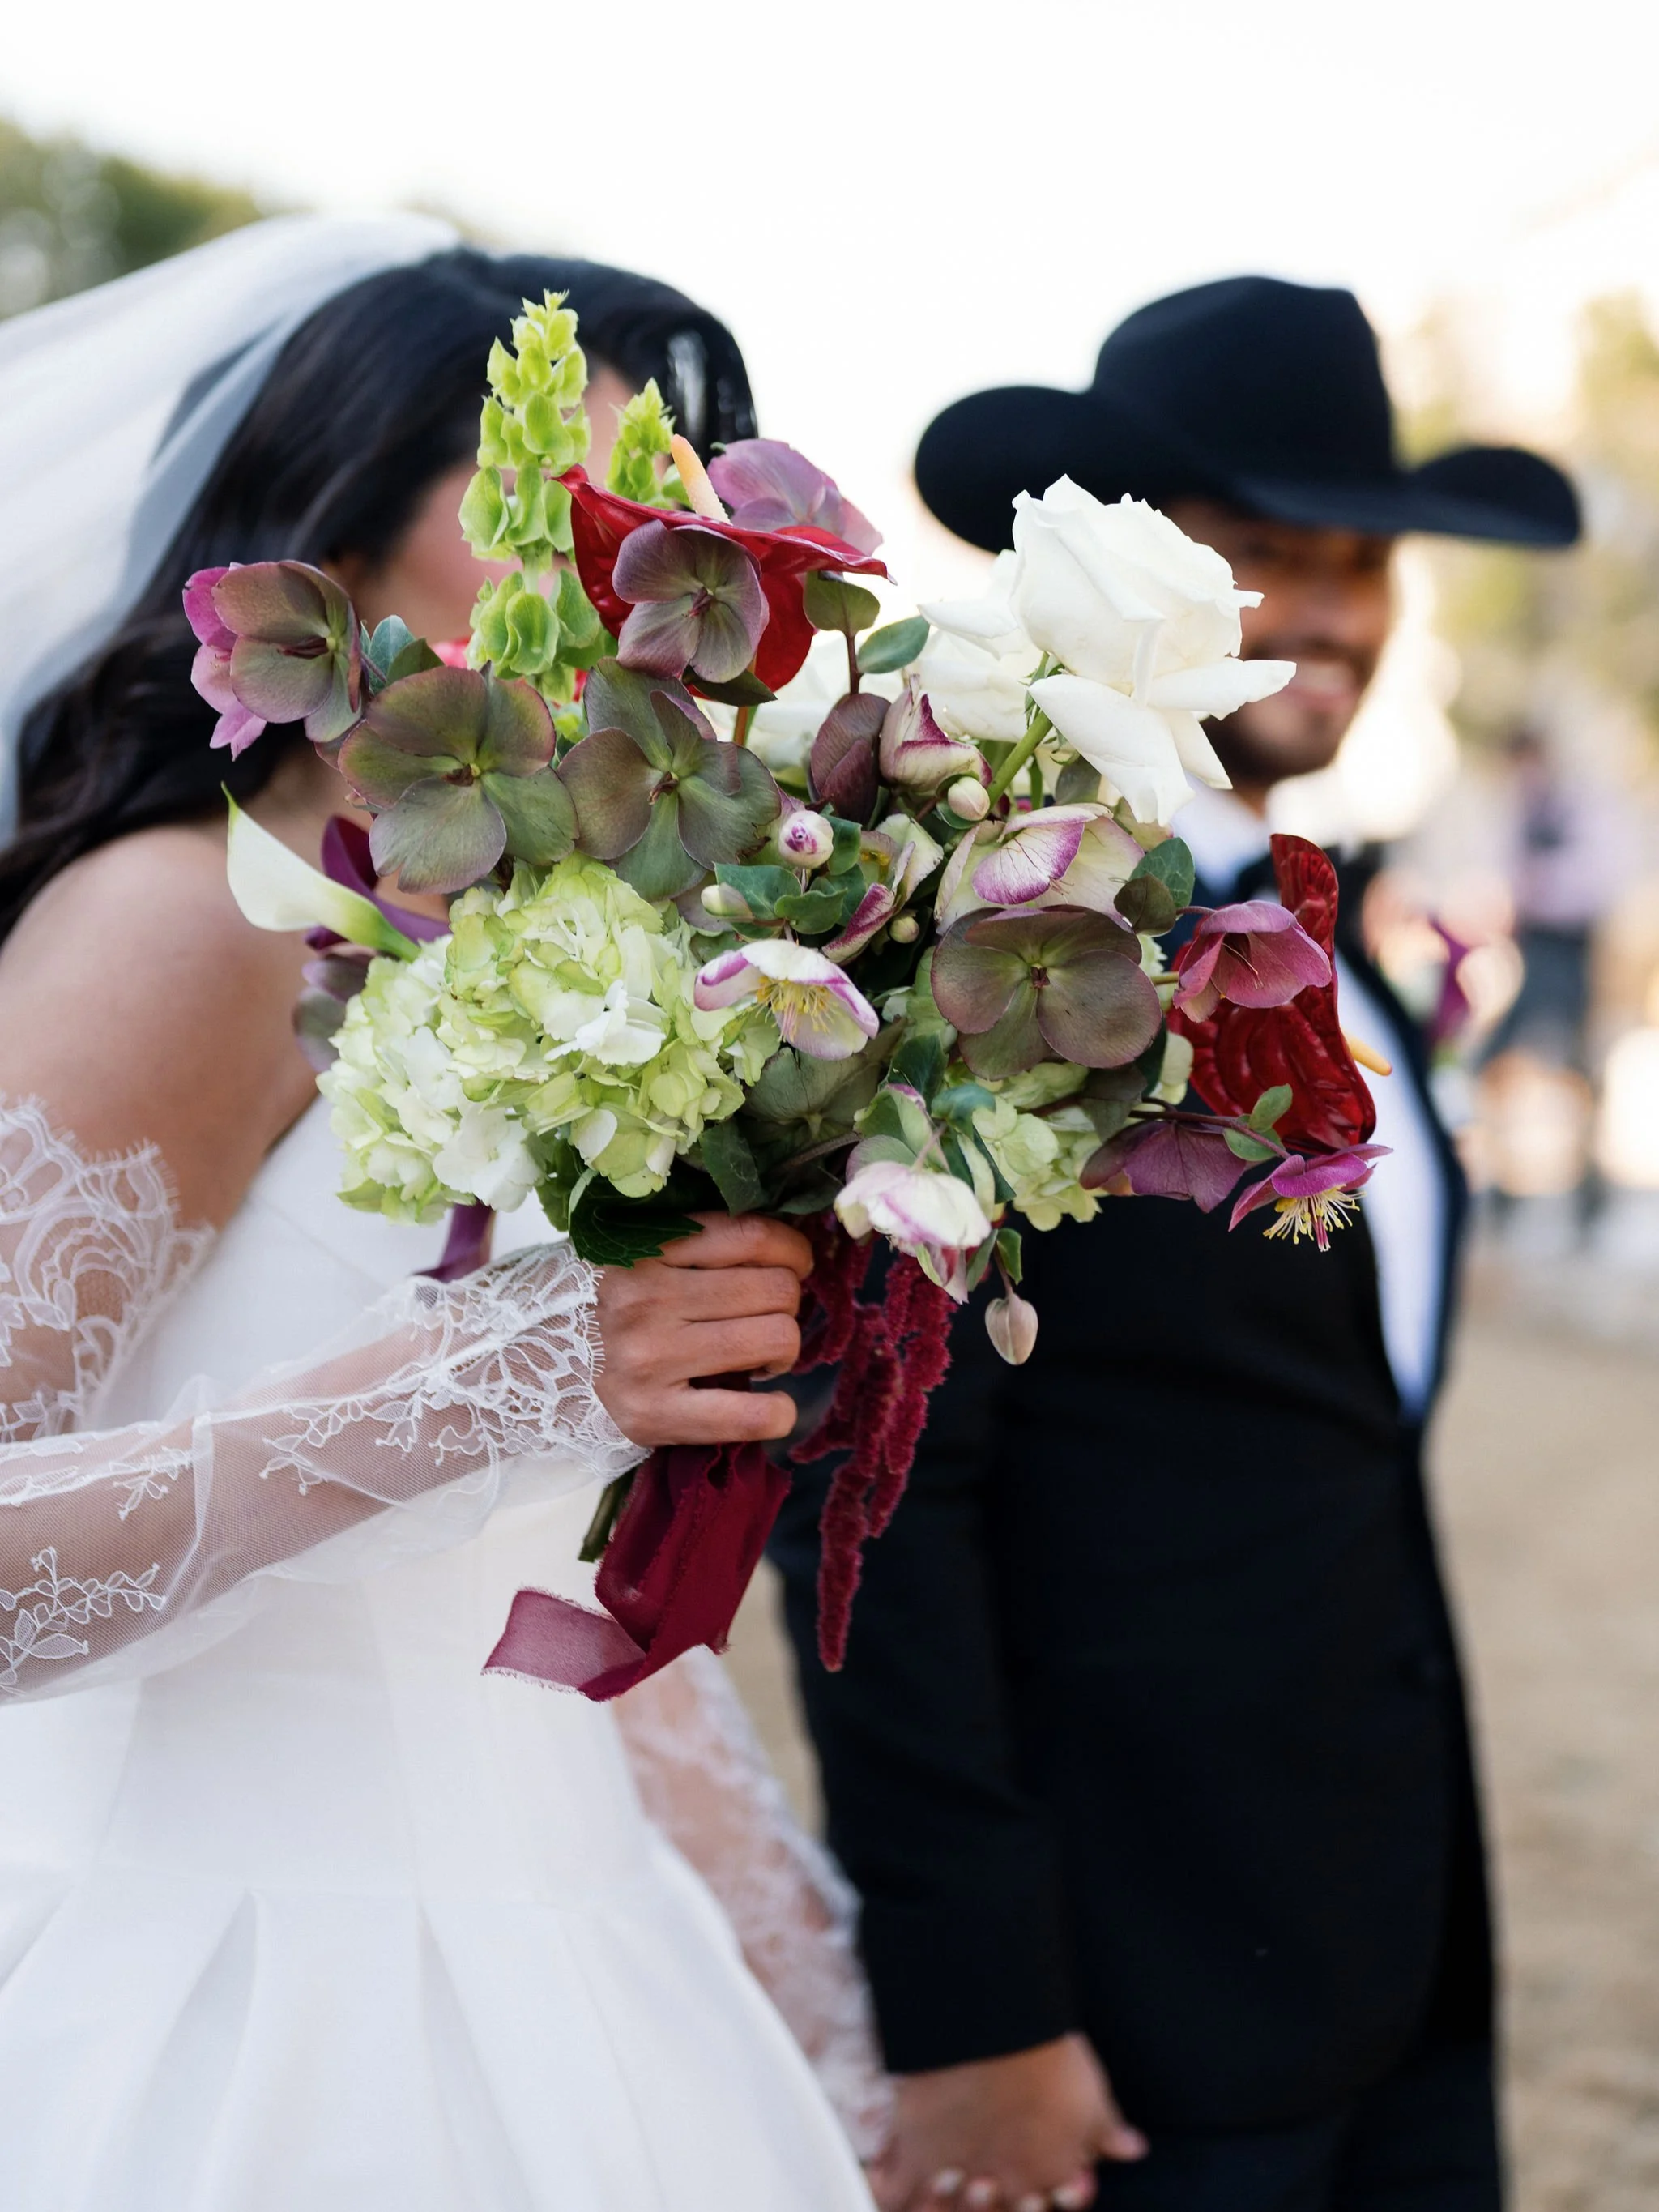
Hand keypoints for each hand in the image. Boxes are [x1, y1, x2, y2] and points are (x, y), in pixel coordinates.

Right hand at [592, 1213, 812, 1447]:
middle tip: (766, 1319)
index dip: (792, 1251)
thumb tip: (788, 1248)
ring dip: (783, 1350)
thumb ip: (701, 1244)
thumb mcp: (641, 1255)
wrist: (536, 1369)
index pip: (753, 1236)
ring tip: (758, 1358)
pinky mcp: (651, 1415)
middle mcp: (646, 1299)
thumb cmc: (609, 1308)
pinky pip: (752, 1415)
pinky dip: (779, 1412)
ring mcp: (648, 1359)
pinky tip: (772, 1407)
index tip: (793, 1265)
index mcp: (647, 1249)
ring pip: (776, 1338)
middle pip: (776, 1289)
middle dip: (787, 1303)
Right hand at [870, 2036, 1145, 2211]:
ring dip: (940, 2203)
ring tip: (941, 2186)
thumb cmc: (1048, 2057)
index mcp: (1047, 2177)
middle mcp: (1002, 2185)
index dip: (1043, 2196)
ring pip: (943, 2209)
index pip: (1043, 2207)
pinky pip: (894, 2189)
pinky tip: (878, 2184)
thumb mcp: (1091, 2094)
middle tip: (984, 2181)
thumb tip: (1132, 2149)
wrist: (994, 2027)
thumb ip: (1106, 2129)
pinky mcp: (916, 2151)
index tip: (1039, 2187)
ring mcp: (956, 2173)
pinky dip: (885, 2190)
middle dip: (988, 2202)